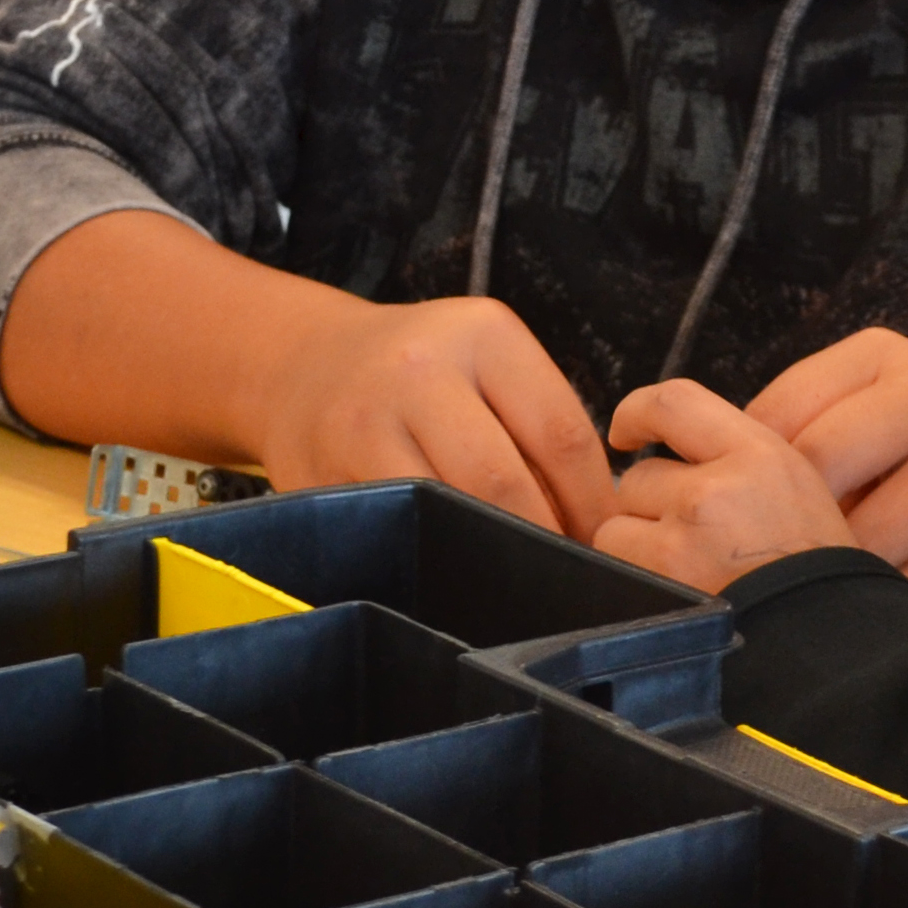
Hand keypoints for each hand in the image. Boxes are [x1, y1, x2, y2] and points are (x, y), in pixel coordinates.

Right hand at [250, 293, 615, 539]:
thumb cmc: (418, 370)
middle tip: (566, 570)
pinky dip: (435, 552)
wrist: (303, 364)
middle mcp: (421, 369)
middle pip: (505, 482)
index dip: (591, 502)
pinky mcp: (327, 474)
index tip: (604, 538)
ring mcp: (366, 423)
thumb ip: (539, 420)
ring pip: (450, 511)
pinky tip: (455, 559)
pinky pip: (399, 529)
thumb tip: (601, 518)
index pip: (561, 433)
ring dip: (492, 554)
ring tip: (517, 571)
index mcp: (483, 335)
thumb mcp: (484, 360)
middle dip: (544, 539)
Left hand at [595, 381, 858, 593]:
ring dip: (639, 545)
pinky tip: (674, 593)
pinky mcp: (659, 583)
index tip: (626, 433)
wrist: (828, 637)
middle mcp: (716, 489)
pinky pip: (616, 566)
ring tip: (688, 571)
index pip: (672, 403)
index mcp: (759, 455)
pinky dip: (633, 579)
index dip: (636, 413)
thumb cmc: (814, 572)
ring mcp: (682, 540)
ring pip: (617, 524)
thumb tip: (670, 455)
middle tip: (695, 541)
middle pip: (638, 477)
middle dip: (653, 507)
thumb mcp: (795, 489)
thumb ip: (733, 461)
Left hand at [744, 328, 907, 609]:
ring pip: (863, 535)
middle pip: (819, 468)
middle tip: (768, 556)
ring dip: (831, 570)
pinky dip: (879, 601)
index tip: (734, 507)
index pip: (780, 412)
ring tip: (817, 580)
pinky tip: (869, 598)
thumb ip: (793, 431)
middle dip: (787, 523)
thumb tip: (690, 479)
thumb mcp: (861, 415)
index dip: (744, 470)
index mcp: (884, 356)